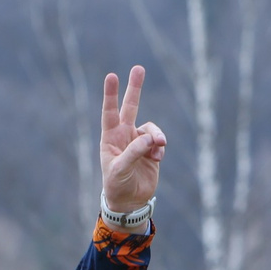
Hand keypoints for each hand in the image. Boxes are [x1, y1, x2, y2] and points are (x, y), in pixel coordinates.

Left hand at [99, 66, 164, 215]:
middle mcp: (124, 135)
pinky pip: (159, 141)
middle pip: (130, 106)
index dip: (111, 95)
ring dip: (157, 135)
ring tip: (159, 147)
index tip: (111, 76)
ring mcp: (139, 141)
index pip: (110, 112)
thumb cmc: (117, 185)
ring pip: (151, 128)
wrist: (129, 201)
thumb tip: (151, 137)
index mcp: (111, 138)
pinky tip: (158, 158)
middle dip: (135, 88)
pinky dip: (160, 147)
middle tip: (138, 68)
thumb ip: (134, 151)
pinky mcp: (151, 150)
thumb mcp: (120, 170)